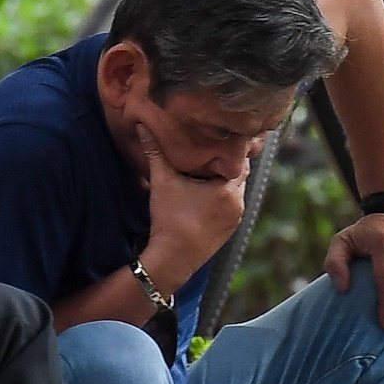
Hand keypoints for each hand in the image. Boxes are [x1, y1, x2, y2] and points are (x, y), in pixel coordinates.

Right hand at [139, 124, 246, 284]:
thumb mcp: (162, 182)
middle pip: (239, 176)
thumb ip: (155, 152)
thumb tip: (142, 125)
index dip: (231, 150)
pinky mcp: (228, 232)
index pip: (242, 161)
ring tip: (209, 172)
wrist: (172, 259)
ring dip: (225, 183)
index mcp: (229, 189)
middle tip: (213, 153)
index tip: (220, 141)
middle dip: (226, 166)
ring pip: (235, 193)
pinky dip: (222, 199)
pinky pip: (230, 208)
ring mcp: (235, 220)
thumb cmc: (170, 219)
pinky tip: (206, 196)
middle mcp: (238, 204)